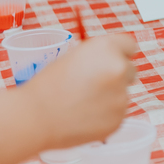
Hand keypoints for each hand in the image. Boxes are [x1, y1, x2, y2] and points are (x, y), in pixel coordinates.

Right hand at [22, 34, 137, 149]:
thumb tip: (111, 61)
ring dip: (110, 98)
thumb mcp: (72, 58)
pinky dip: (106, 116)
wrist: (33, 118)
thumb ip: (98, 57)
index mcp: (106, 48)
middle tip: (93, 87)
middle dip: (117, 77)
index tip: (112, 62)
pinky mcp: (120, 117)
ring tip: (82, 105)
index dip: (120, 55)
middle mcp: (118, 68)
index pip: (129, 46)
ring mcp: (121, 94)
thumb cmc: (46, 86)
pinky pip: (118, 113)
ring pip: (123, 94)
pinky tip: (84, 117)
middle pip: (130, 70)